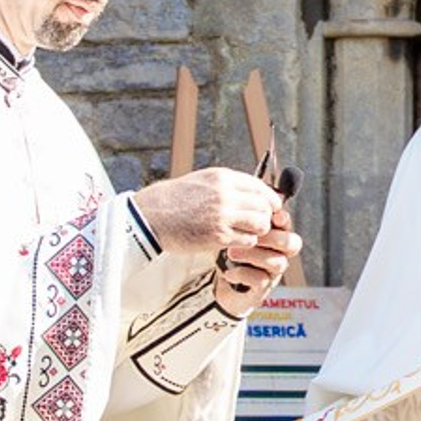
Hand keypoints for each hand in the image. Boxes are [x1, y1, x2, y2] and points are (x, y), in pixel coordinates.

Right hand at [134, 168, 280, 263]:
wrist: (150, 216)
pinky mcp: (218, 236)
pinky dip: (245, 243)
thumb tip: (252, 192)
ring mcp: (223, 215)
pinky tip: (235, 242)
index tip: (271, 207)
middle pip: (264, 206)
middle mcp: (225, 194)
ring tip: (246, 233)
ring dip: (257, 231)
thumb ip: (227, 185)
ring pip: (261, 224)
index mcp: (222, 177)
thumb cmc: (174, 200)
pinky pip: (247, 240)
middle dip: (265, 216)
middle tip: (258, 224)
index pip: (260, 186)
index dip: (270, 199)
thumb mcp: (202, 181)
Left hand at [215, 200, 299, 315]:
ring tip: (231, 252)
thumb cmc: (229, 253)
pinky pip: (261, 281)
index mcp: (273, 236)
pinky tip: (228, 272)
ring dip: (255, 255)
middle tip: (251, 235)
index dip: (283, 220)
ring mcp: (271, 273)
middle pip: (292, 244)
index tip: (274, 216)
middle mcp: (277, 254)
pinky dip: (244, 274)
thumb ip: (243, 215)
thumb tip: (245, 192)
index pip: (287, 225)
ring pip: (278, 263)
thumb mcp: (233, 231)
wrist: (218, 285)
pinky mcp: (261, 289)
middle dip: (273, 238)